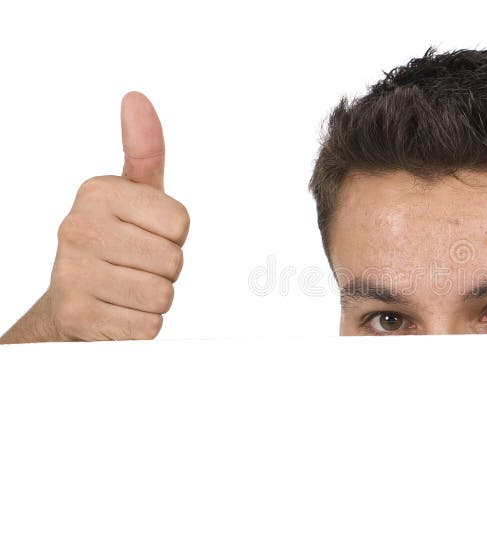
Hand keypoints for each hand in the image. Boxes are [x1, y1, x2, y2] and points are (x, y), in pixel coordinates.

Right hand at [2, 92, 188, 342]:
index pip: (180, 225)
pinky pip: (147, 326)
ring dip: (153, 299)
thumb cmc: (115, 242)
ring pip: (162, 295)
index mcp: (97, 193)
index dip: (173, 237)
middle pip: (173, 261)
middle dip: (164, 269)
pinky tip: (117, 312)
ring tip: (125, 288)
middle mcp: (76, 228)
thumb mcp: (133, 195)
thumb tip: (136, 98)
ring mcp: (72, 272)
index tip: (144, 235)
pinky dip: (141, 326)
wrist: (71, 303)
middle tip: (135, 266)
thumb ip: (144, 150)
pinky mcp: (78, 315)